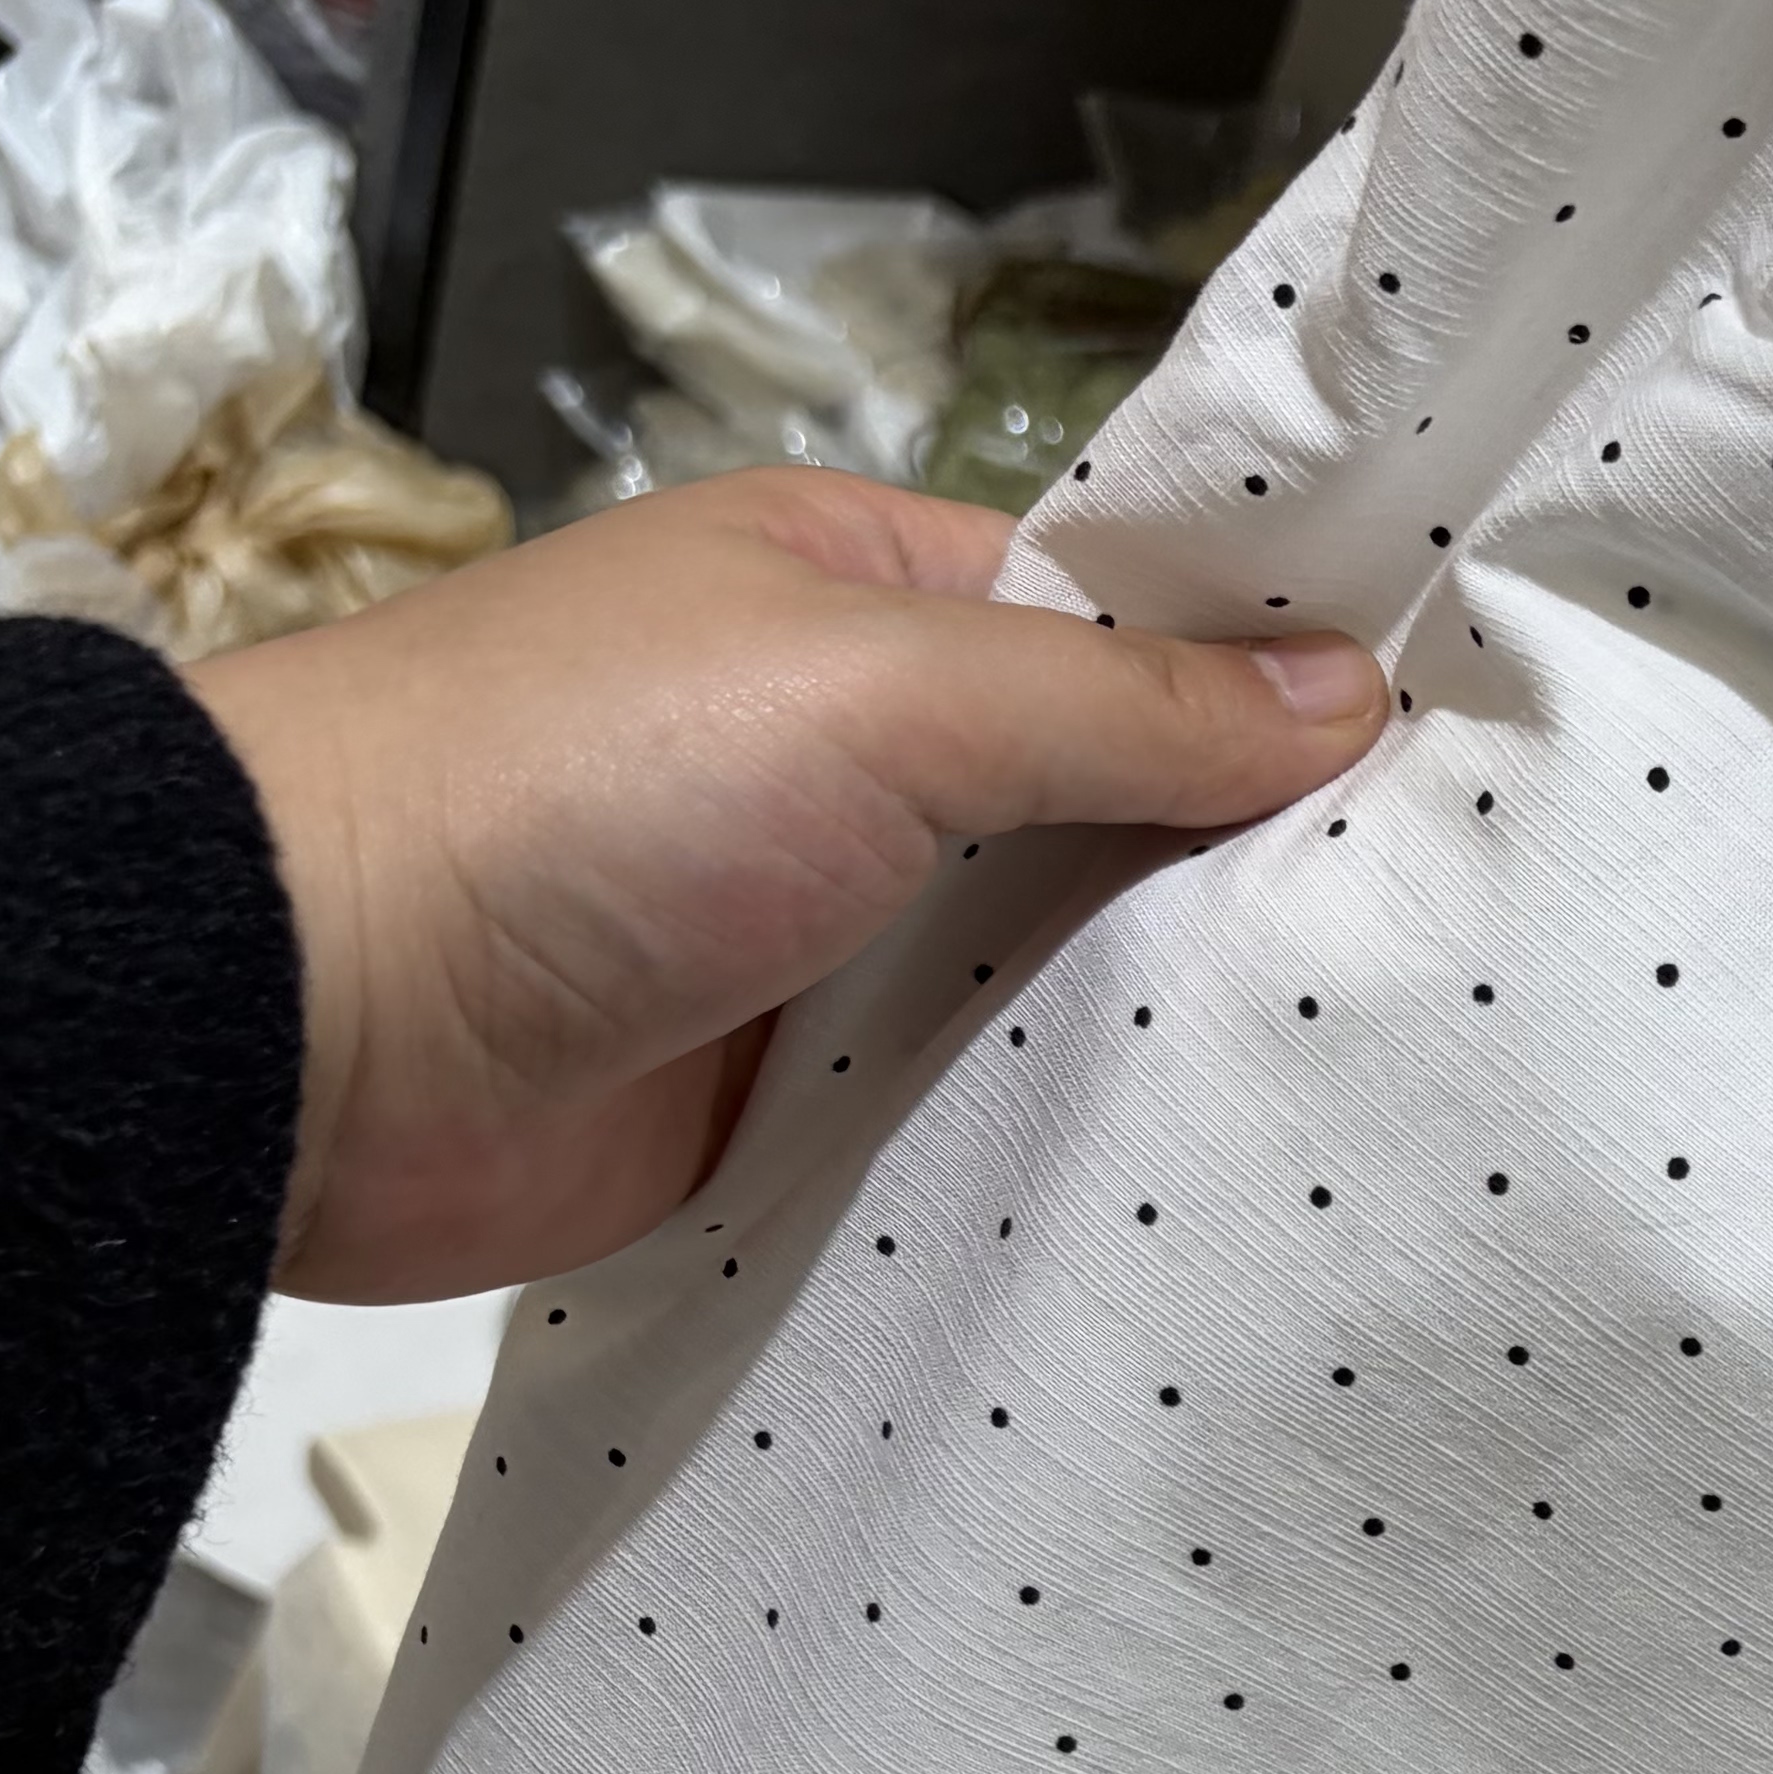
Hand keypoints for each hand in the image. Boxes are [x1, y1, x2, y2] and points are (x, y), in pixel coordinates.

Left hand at [189, 467, 1387, 1303]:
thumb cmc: (574, 787)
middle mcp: (858, 761)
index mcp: (865, 595)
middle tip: (1460, 947)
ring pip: (1056, 976)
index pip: (1124, 624)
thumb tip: (1346, 692)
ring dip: (1169, 1025)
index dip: (1276, 683)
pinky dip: (1071, 1144)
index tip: (1460, 758)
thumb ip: (1116, 702)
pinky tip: (1226, 1178)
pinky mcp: (805, 1105)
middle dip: (1251, 875)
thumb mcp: (878, 691)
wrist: (311, 1021)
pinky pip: (979, 1118)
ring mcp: (833, 941)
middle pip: (1110, 813)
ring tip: (1394, 1071)